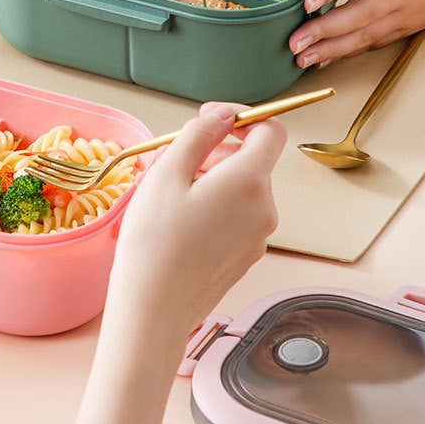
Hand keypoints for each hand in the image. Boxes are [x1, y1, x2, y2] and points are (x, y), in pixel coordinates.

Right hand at [76, 103, 284, 423]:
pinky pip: (236, 213)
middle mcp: (264, 208)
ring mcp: (258, 235)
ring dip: (210, 177)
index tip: (209, 119)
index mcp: (249, 182)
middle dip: (215, 150)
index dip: (242, 116)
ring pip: (241, 187)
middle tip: (173, 160)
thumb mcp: (167, 174)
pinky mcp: (245, 254)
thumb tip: (222, 114)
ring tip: (169, 193)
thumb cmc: (154, 242)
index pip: (271, 130)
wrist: (154, 309)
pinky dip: (213, 203)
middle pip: (251, 159)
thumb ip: (198, 134)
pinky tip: (178, 218)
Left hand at [289, 0, 424, 67]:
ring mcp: (413, 8)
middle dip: (326, 31)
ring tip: (303, 58)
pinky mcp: (414, 21)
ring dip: (334, 49)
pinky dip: (353, 51)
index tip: (309, 1)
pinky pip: (381, 39)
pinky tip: (328, 55)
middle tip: (294, 42)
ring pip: (370, 33)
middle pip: (364, 12)